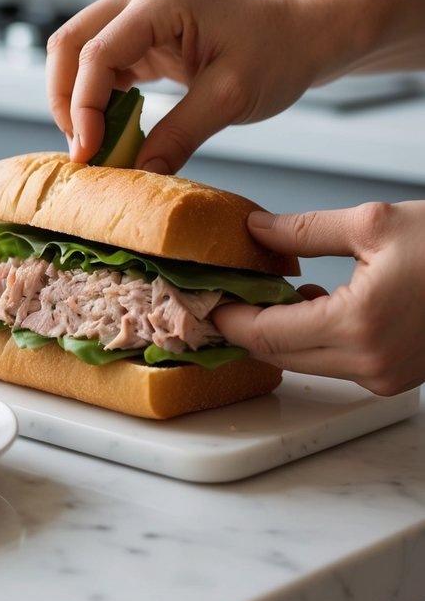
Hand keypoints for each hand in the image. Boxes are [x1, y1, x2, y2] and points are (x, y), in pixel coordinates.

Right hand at [46, 0, 326, 171]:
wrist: (302, 32)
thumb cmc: (278, 52)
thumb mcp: (230, 98)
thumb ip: (180, 134)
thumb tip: (139, 171)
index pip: (96, 54)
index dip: (83, 107)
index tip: (89, 153)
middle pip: (69, 43)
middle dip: (66, 101)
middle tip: (82, 151)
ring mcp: (136, 6)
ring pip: (77, 52)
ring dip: (77, 99)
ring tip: (96, 145)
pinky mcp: (140, 27)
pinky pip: (101, 61)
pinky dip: (97, 96)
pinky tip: (111, 129)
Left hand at [214, 201, 424, 395]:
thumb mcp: (372, 224)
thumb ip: (304, 230)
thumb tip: (256, 228)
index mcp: (358, 325)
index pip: (267, 334)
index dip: (229, 318)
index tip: (204, 298)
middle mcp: (370, 363)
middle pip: (280, 355)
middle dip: (247, 325)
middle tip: (223, 293)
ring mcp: (385, 377)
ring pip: (306, 361)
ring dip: (280, 331)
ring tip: (264, 289)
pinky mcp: (396, 376)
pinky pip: (336, 362)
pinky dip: (313, 336)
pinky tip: (311, 299)